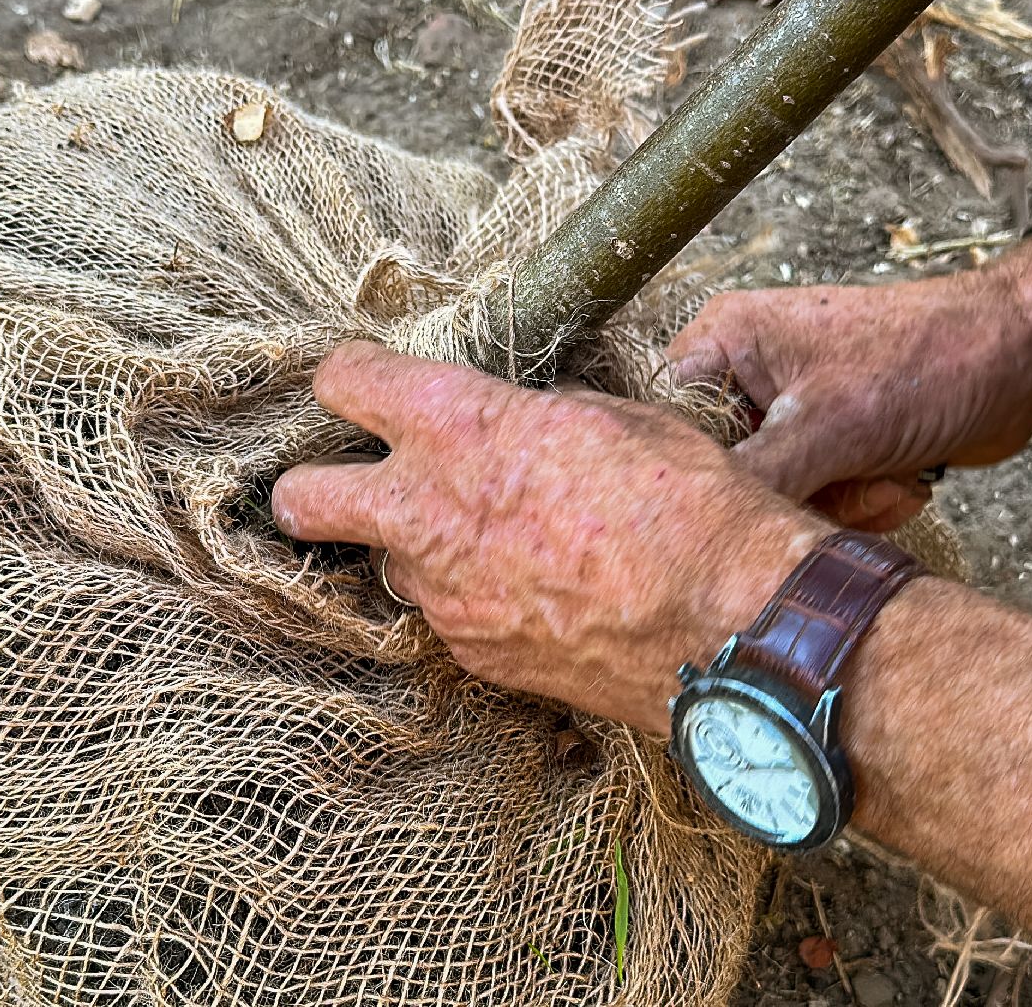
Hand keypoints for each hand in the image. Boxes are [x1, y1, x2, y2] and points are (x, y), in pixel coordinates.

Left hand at [272, 341, 825, 733]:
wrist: (727, 625)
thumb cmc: (686, 506)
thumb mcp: (612, 419)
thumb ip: (537, 418)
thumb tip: (522, 425)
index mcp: (459, 425)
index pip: (347, 382)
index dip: (349, 378)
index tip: (359, 383)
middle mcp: (426, 509)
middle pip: (305, 497)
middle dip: (309, 488)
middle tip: (339, 484)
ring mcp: (443, 593)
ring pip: (391, 563)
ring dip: (419, 549)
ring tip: (495, 545)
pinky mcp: (473, 653)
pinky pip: (449, 614)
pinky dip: (475, 601)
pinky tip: (536, 595)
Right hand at [668, 239, 1031, 530]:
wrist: (1029, 360)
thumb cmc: (932, 362)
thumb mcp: (827, 427)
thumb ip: (747, 478)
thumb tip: (688, 533)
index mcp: (724, 342)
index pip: (661, 422)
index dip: (690, 474)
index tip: (727, 507)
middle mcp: (746, 374)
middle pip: (718, 473)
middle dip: (783, 496)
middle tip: (834, 483)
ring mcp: (789, 411)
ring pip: (769, 498)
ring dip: (832, 506)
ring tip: (880, 478)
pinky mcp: (829, 444)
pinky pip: (814, 501)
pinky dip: (858, 505)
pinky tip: (898, 483)